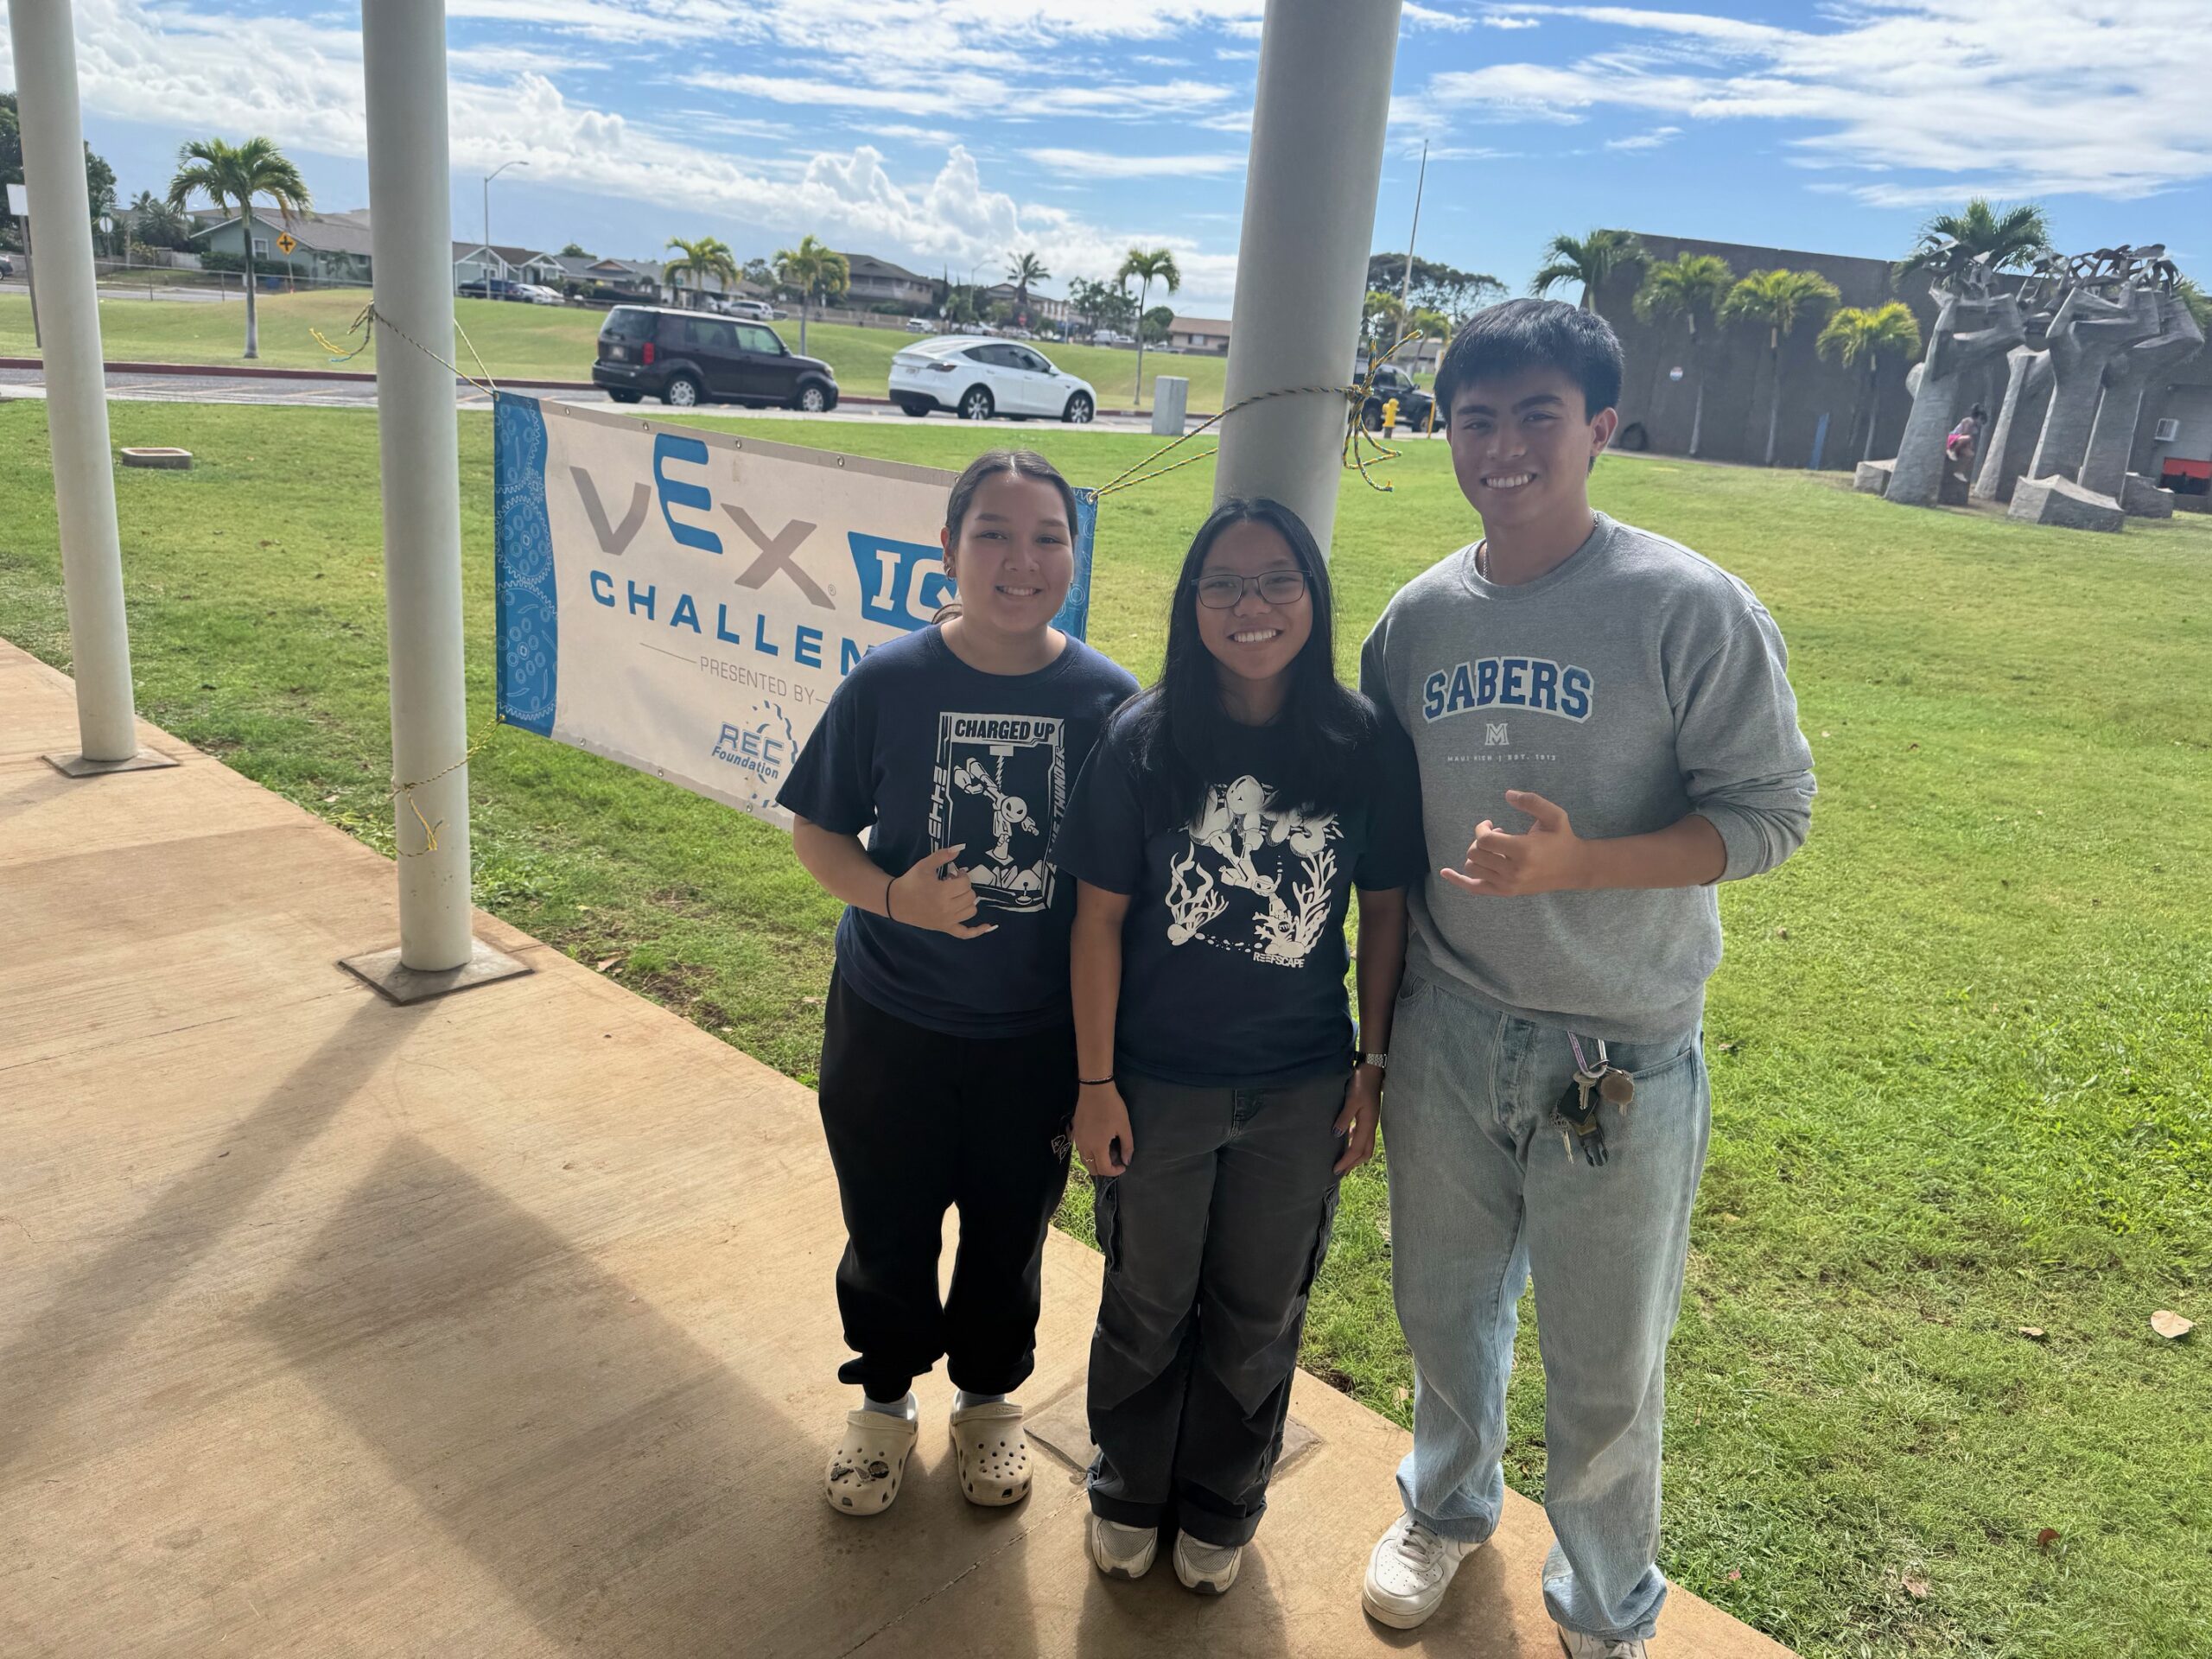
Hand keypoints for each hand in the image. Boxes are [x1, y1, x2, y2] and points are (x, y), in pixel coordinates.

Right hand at [888, 844, 996, 936]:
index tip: (954, 874)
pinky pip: (964, 933)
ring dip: (968, 901)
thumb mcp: (924, 865)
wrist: (896, 902)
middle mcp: (947, 908)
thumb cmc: (911, 882)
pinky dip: (977, 931)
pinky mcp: (944, 928)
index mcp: (942, 892)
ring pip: (971, 910)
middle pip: (970, 896)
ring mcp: (946, 920)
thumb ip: (942, 856)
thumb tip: (959, 849)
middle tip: (953, 884)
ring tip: (957, 896)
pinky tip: (987, 926)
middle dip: (964, 887)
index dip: (962, 876)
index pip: (966, 884)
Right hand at [1073, 1082, 1133, 1178]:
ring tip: (1107, 1150)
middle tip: (1115, 1158)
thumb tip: (1126, 1161)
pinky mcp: (1075, 1132)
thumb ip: (1127, 1146)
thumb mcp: (1124, 1127)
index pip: (1104, 1170)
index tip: (1123, 1165)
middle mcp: (1085, 1147)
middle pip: (1092, 1169)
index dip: (1115, 1172)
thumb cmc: (1112, 1107)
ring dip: (1096, 1161)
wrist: (1095, 1089)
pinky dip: (1089, 1153)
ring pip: (1085, 1160)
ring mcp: (1077, 1140)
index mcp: (1097, 1147)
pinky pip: (1081, 1150)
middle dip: (1105, 1169)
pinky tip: (1098, 1142)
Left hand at [1334, 1065, 1381, 1173]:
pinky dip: (1355, 1144)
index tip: (1336, 1170)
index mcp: (1368, 1124)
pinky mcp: (1368, 1117)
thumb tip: (1336, 1135)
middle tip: (1340, 1172)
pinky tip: (1346, 1142)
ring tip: (1343, 1162)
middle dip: (1353, 1164)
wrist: (1372, 1071)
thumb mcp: (1351, 1100)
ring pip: (1365, 1146)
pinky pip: (1362, 1136)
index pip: (1356, 1149)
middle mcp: (1371, 1126)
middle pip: (1364, 1153)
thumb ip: (1344, 1118)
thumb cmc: (1361, 1083)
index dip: (1346, 1161)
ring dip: (1354, 1156)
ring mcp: (1371, 1122)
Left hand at [1441, 790, 1588, 896]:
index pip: (1485, 840)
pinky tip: (1445, 872)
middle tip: (1495, 834)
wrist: (1574, 868)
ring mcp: (1508, 884)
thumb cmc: (1562, 838)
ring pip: (1472, 868)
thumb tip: (1507, 794)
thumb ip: (1531, 801)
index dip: (1481, 828)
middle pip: (1475, 853)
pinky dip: (1458, 880)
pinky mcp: (1506, 891)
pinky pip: (1475, 888)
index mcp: (1523, 850)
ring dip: (1477, 854)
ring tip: (1494, 849)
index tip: (1490, 823)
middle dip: (1479, 840)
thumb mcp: (1553, 814)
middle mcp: (1513, 870)